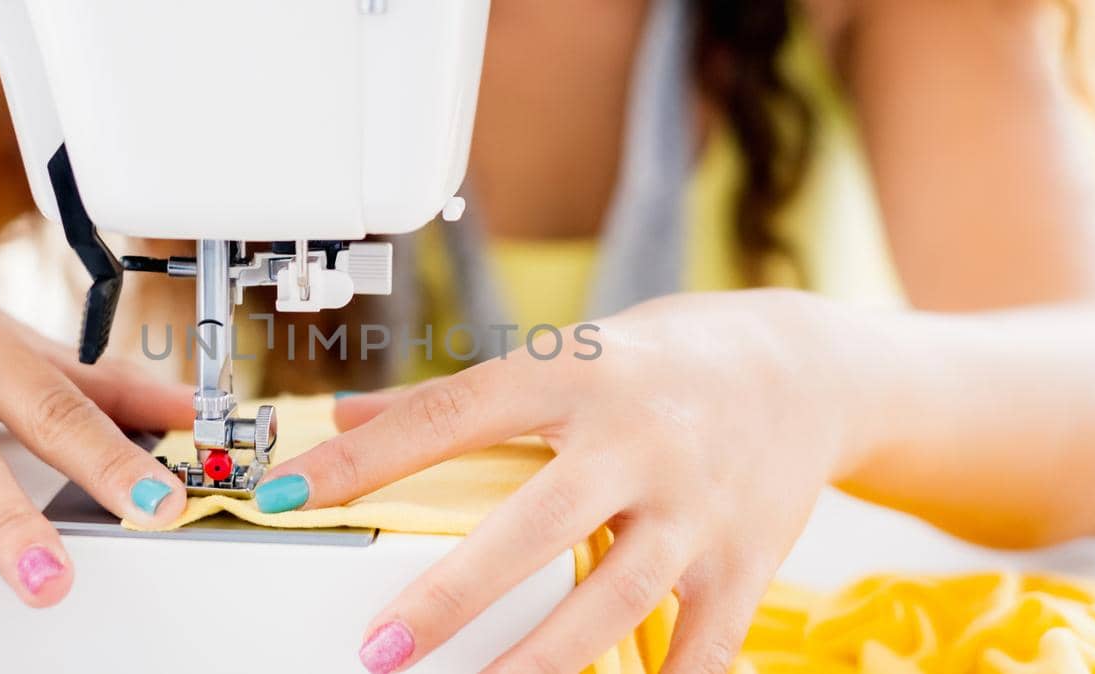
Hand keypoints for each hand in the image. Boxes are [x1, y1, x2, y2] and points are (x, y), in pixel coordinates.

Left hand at [268, 290, 862, 672]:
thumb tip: (345, 415)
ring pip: (611, 600)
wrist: (806, 370)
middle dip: (454, 593)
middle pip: (536, 523)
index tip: (287, 493)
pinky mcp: (741, 565)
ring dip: (536, 663)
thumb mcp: (567, 348)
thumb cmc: (665, 360)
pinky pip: (696, 650)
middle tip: (380, 648)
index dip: (363, 457)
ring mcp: (694, 509)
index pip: (451, 413)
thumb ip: (454, 394)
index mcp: (577, 373)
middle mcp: (637, 440)